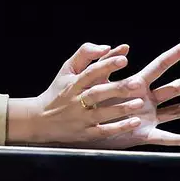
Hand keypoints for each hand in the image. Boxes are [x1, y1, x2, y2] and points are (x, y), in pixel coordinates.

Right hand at [12, 42, 147, 145]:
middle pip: (97, 93)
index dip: (106, 65)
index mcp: (72, 83)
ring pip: (101, 113)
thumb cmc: (58, 91)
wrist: (40, 119)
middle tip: (137, 83)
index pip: (90, 72)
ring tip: (139, 102)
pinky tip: (134, 122)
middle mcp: (75, 101)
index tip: (123, 59)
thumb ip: (85, 54)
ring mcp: (80, 119)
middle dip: (117, 88)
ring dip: (121, 108)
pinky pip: (103, 131)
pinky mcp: (84, 134)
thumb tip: (106, 47)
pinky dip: (119, 127)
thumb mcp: (67, 69)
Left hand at [73, 38, 179, 149]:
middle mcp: (147, 99)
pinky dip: (178, 140)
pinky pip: (164, 138)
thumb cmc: (88, 100)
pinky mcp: (143, 135)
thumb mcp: (96, 78)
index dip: (177, 53)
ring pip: (178, 110)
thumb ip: (106, 63)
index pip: (161, 64)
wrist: (80, 124)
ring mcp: (148, 117)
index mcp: (137, 83)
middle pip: (177, 87)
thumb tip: (121, 47)